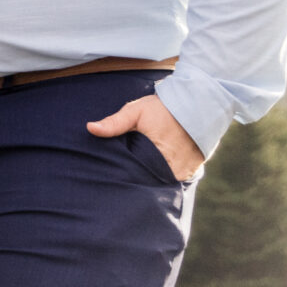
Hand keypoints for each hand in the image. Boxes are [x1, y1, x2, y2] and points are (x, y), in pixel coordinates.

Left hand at [88, 93, 203, 183]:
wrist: (196, 104)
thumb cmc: (163, 108)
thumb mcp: (136, 111)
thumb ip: (115, 123)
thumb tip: (90, 128)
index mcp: (158, 157)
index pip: (136, 174)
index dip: (125, 174)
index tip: (114, 173)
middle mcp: (174, 169)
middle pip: (149, 181)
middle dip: (138, 178)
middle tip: (124, 174)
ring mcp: (185, 172)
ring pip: (161, 182)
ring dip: (151, 178)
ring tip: (138, 173)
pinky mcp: (192, 172)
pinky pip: (174, 179)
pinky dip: (164, 176)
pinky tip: (153, 171)